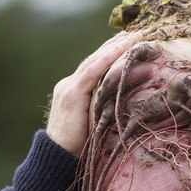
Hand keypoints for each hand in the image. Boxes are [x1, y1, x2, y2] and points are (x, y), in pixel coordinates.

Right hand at [46, 30, 140, 155]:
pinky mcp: (71, 94)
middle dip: (114, 44)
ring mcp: (68, 87)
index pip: (94, 67)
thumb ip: (106, 110)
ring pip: (94, 61)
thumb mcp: (96, 124)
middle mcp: (69, 84)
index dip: (110, 53)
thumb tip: (129, 106)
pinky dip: (107, 58)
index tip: (127, 41)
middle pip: (94, 59)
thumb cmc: (80, 148)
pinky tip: (121, 48)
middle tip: (133, 32)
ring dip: (115, 47)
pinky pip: (92, 72)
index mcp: (74, 91)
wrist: (57, 158)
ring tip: (132, 36)